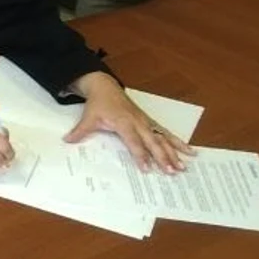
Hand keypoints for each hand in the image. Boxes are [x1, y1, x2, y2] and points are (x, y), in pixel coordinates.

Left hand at [66, 72, 193, 174]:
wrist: (106, 87)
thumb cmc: (99, 104)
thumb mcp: (88, 117)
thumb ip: (80, 131)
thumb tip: (67, 141)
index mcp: (123, 122)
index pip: (133, 142)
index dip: (140, 155)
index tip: (147, 168)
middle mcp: (138, 123)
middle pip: (153, 142)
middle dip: (163, 157)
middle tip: (171, 171)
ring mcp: (146, 122)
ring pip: (163, 138)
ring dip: (174, 152)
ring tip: (184, 166)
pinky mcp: (151, 122)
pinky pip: (166, 132)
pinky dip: (179, 142)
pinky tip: (191, 151)